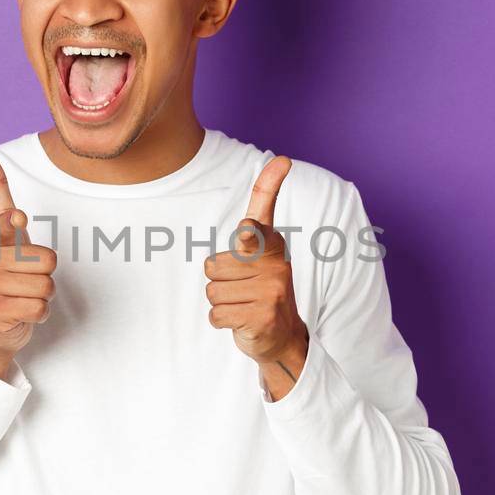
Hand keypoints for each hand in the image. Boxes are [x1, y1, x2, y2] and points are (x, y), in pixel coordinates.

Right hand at [0, 147, 57, 377]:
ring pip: (46, 285)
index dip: (15, 224)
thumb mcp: (2, 232)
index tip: (18, 220)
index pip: (5, 222)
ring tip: (22, 296)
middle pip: (48, 260)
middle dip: (46, 274)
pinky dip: (39, 313)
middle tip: (25, 280)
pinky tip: (22, 313)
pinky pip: (40, 307)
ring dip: (43, 295)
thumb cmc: (4, 272)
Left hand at [203, 156, 308, 374]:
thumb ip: (258, 214)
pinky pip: (217, 314)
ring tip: (243, 302)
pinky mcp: (263, 317)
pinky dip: (222, 320)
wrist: (281, 334)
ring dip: (221, 301)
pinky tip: (242, 319)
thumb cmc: (262, 284)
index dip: (249, 228)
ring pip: (212, 292)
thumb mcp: (261, 249)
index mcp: (272, 243)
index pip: (260, 224)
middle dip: (218, 280)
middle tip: (241, 287)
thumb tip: (282, 160)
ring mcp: (271, 292)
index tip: (246, 228)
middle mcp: (275, 265)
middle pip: (212, 266)